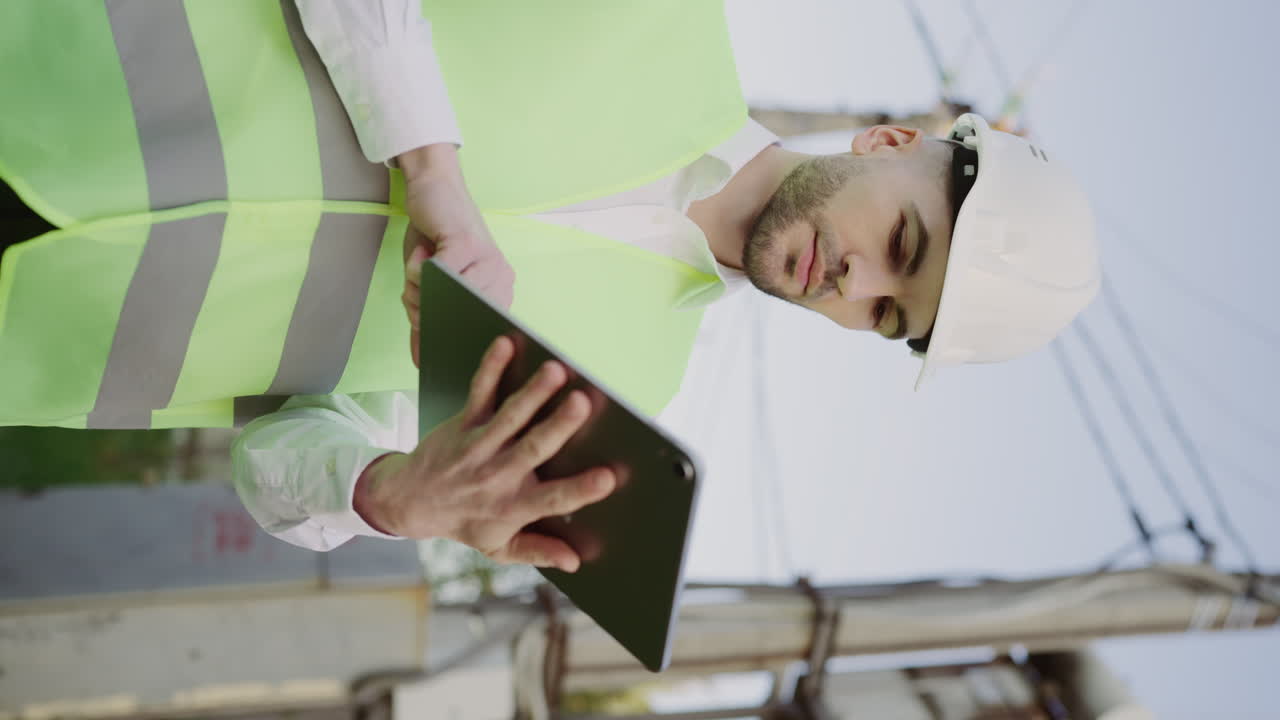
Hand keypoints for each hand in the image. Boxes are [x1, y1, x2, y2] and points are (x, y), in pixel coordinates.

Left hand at [353, 336, 615, 571]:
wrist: (408, 502)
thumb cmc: (463, 522)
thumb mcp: (498, 547)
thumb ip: (538, 550)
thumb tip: (575, 560)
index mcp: (513, 507)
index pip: (552, 500)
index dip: (581, 490)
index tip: (609, 477)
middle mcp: (497, 476)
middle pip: (533, 449)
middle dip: (559, 425)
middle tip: (583, 403)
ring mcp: (479, 446)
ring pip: (509, 417)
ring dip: (533, 393)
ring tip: (555, 371)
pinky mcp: (463, 423)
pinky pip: (478, 392)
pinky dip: (490, 368)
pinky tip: (505, 345)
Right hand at [399, 144, 514, 366]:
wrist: (433, 188)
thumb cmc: (434, 238)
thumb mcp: (429, 285)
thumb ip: (427, 319)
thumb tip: (421, 362)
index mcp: (498, 293)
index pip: (477, 333)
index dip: (451, 339)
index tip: (434, 346)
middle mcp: (501, 280)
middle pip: (453, 319)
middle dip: (423, 311)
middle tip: (417, 286)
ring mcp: (487, 262)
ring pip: (441, 298)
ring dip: (417, 287)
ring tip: (421, 263)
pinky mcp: (467, 244)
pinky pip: (433, 274)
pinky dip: (417, 268)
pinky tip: (423, 249)